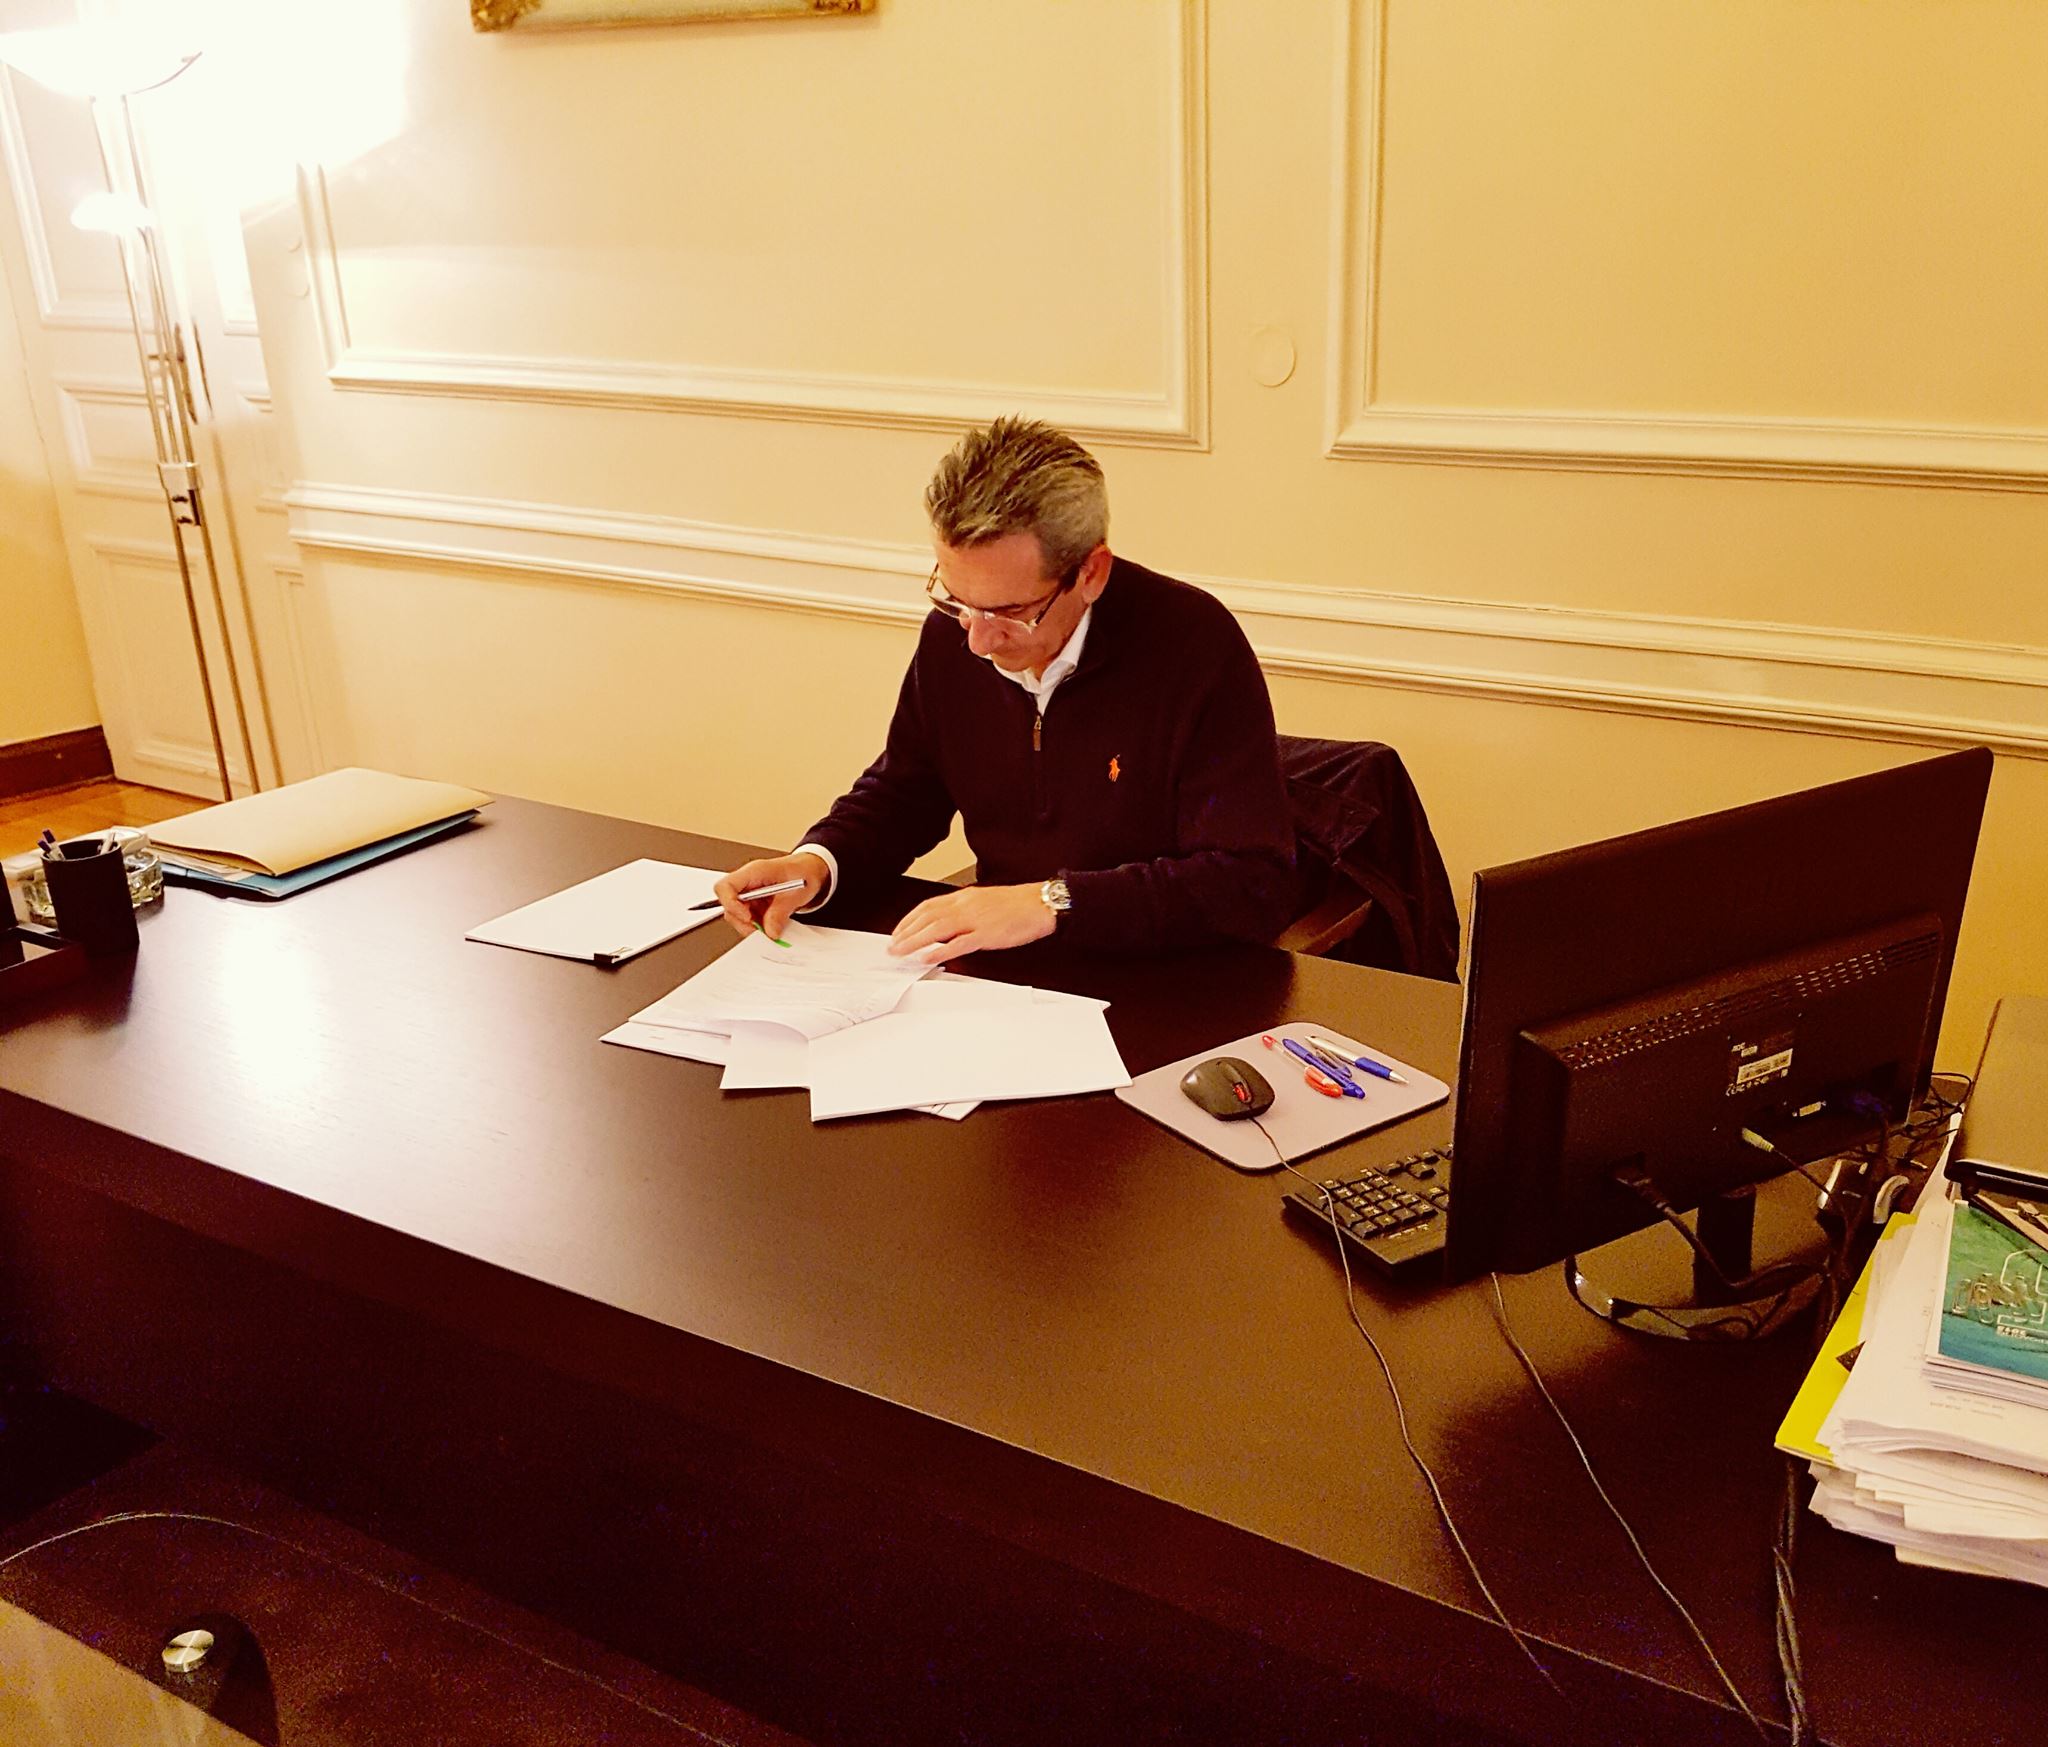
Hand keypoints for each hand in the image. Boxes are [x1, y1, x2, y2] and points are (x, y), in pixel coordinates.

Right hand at [714, 852, 827, 942]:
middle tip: (762, 930)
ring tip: (771, 927)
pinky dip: (759, 926)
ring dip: (751, 926)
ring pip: (736, 915)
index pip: (725, 886)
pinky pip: (748, 919)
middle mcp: (747, 882)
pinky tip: (772, 924)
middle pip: (728, 905)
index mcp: (754, 872)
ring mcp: (749, 894)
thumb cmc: (803, 871)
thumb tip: (770, 930)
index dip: (730, 904)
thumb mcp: (796, 892)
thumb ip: (781, 912)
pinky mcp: (754, 904)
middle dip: (743, 921)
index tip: (747, 917)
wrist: (811, 871)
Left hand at [888, 883, 1056, 964]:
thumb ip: (964, 910)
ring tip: (901, 952)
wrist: (1039, 903)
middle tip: (892, 945)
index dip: (909, 919)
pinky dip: (940, 951)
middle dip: (905, 932)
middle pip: (927, 917)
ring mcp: (975, 920)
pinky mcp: (986, 935)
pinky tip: (927, 957)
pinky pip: (958, 943)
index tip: (898, 931)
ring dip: (915, 941)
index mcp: (964, 897)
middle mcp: (965, 906)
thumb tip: (946, 923)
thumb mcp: (984, 901)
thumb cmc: (1016, 904)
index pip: (928, 906)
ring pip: (936, 929)